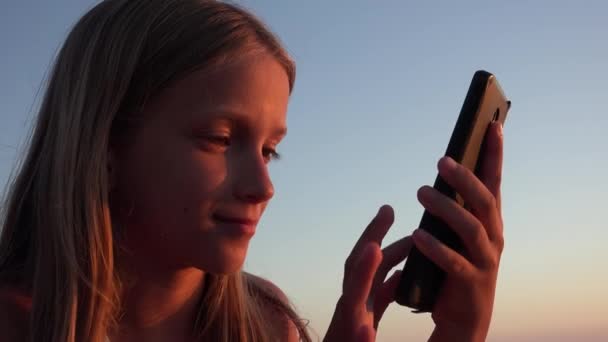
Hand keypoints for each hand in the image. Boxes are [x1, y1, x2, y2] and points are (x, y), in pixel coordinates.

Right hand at [324, 205, 411, 341]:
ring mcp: (347, 328)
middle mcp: (350, 309)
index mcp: (360, 299)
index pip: (367, 263)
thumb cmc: (352, 341)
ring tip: (374, 249)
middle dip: (370, 239)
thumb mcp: (370, 316)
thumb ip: (383, 294)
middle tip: (387, 211)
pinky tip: (366, 330)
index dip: (376, 235)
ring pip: (351, 299)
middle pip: (356, 269)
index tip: (389, 209)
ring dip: (360, 275)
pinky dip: (359, 337)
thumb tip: (398, 273)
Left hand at [412, 122, 504, 341]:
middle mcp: (494, 237)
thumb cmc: (458, 266)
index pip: (494, 181)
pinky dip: (436, 247)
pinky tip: (417, 235)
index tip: (492, 125)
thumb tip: (446, 170)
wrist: (465, 316)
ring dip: (447, 208)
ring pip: (472, 228)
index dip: (494, 154)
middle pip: (485, 201)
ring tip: (422, 192)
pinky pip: (454, 262)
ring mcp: (485, 260)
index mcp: (490, 221)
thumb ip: (457, 206)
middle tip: (441, 161)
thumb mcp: (459, 233)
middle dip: (466, 178)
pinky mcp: (471, 283)